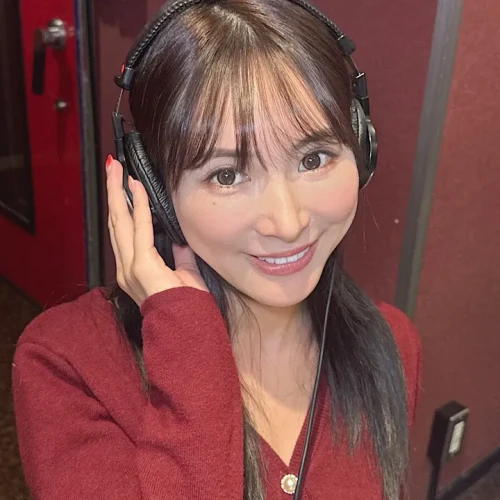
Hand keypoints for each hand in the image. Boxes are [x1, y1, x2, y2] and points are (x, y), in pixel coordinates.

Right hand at [105, 156, 207, 306]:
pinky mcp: (141, 265)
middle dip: (113, 193)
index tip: (124, 186)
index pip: (124, 232)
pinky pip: (139, 229)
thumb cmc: (187, 306)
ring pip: (120, 221)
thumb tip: (180, 241)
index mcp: (134, 270)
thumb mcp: (184, 275)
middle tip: (112, 167)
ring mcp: (130, 267)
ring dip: (119, 192)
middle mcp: (126, 267)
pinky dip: (139, 207)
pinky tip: (137, 189)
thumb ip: (180, 257)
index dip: (122, 208)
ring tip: (116, 169)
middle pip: (115, 222)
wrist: (188, 329)